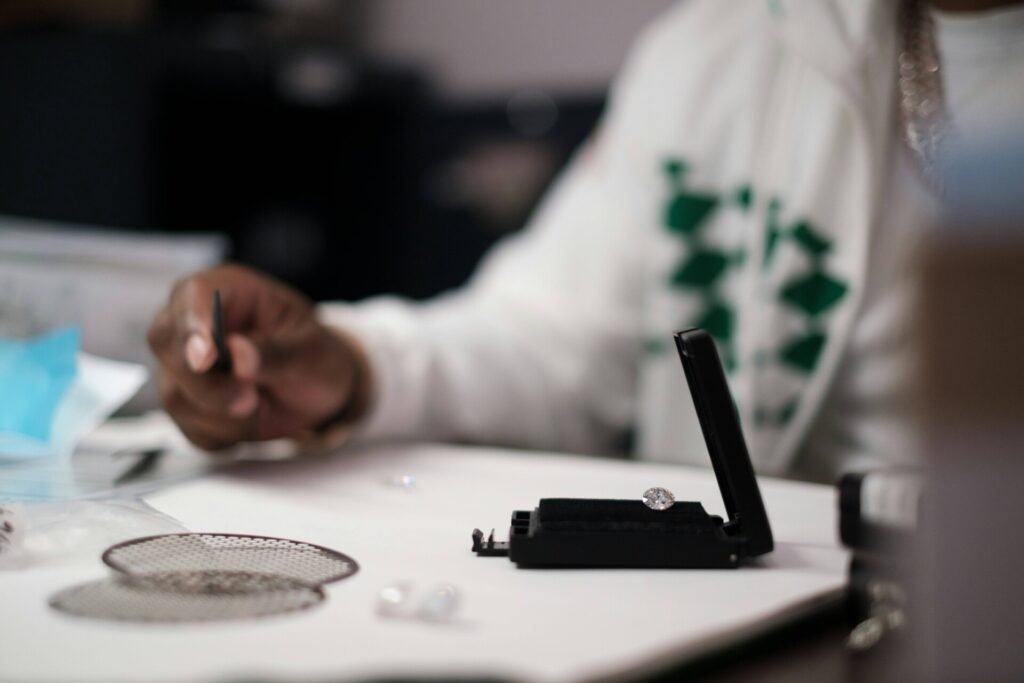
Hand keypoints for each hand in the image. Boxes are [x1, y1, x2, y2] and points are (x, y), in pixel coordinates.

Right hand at [147, 264, 368, 449]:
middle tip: (250, 399)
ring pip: (175, 395)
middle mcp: (196, 321)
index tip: (206, 358)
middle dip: (206, 383)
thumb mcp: (311, 351)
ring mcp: (184, 363)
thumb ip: (275, 353)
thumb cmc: (315, 357)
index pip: (194, 294)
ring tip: (262, 404)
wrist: (317, 391)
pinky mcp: (186, 401)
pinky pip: (189, 428)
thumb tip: (238, 355)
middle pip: (165, 343)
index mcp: (229, 290)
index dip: (194, 325)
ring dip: (223, 415)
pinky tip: (251, 418)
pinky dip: (224, 435)